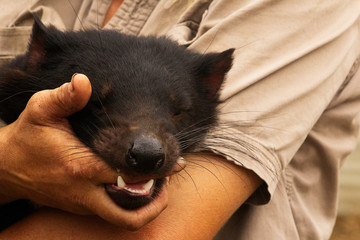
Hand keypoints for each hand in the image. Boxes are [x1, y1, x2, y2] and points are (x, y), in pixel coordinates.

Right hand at [0, 74, 167, 229]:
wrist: (7, 168)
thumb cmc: (28, 137)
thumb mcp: (41, 111)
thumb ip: (64, 96)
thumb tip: (84, 80)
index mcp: (80, 167)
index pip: (127, 175)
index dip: (154, 172)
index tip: (174, 163)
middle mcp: (84, 192)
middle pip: (130, 208)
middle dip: (156, 197)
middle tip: (170, 178)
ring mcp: (83, 205)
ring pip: (122, 217)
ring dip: (146, 204)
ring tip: (160, 184)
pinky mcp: (81, 209)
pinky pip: (112, 214)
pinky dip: (130, 204)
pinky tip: (137, 185)